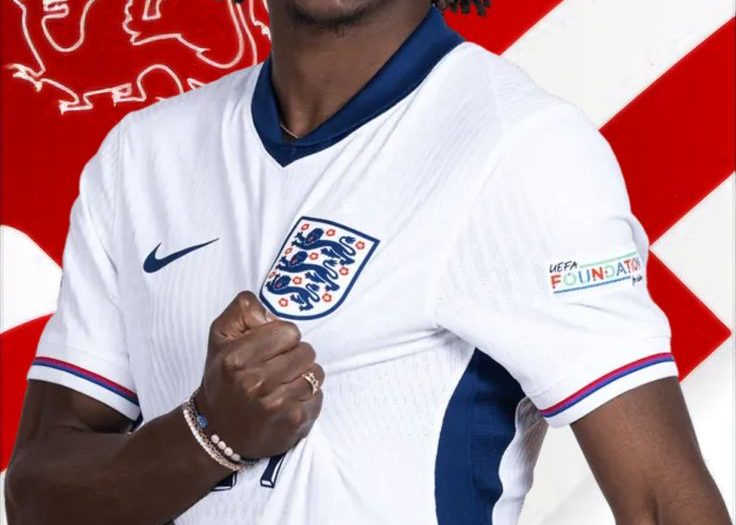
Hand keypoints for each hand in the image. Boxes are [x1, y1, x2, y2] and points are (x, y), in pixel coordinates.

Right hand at [196, 292, 323, 458]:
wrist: (218, 431)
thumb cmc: (224, 379)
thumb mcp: (220, 336)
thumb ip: (243, 309)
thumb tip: (270, 313)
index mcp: (237, 359)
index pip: (290, 331)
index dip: (282, 337)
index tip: (269, 349)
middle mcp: (255, 383)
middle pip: (306, 351)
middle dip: (295, 356)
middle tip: (276, 368)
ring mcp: (276, 405)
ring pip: (316, 373)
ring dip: (304, 376)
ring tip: (283, 385)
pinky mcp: (294, 423)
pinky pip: (318, 396)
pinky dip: (307, 398)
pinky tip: (288, 403)